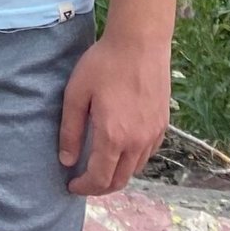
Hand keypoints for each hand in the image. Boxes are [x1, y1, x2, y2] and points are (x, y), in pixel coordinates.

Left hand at [58, 29, 171, 194]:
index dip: (84, 187)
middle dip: (100, 187)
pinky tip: (120, 149)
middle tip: (84, 182)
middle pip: (120, 180)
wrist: (140, 43)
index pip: (100, 178)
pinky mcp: (162, 126)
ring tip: (100, 166)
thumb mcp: (76, 93)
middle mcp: (137, 142)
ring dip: (116, 174)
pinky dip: (132, 161)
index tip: (71, 185)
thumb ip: (71, 130)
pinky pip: (147, 155)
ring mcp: (153, 135)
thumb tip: (67, 160)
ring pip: (135, 169)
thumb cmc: (104, 64)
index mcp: (113, 136)